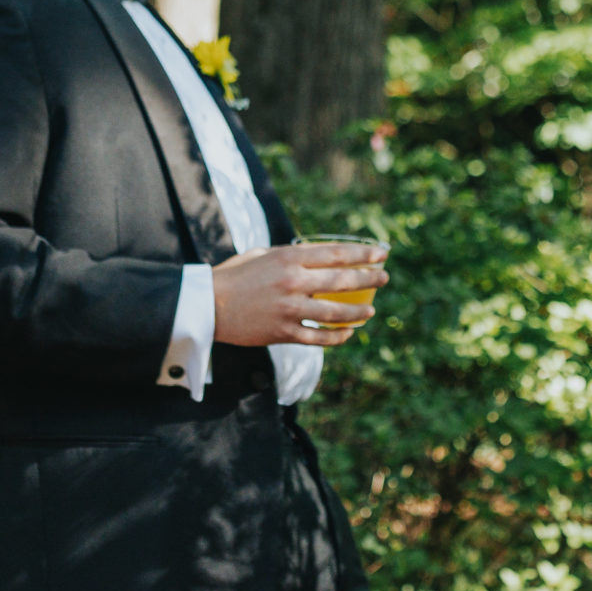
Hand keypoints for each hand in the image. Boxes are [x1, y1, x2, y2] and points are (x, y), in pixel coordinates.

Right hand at [212, 241, 387, 347]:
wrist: (208, 305)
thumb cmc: (234, 276)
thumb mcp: (262, 255)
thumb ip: (290, 256)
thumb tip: (316, 257)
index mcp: (289, 258)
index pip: (336, 253)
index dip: (363, 254)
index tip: (381, 253)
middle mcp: (294, 282)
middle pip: (343, 280)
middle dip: (369, 278)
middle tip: (384, 278)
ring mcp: (290, 309)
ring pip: (337, 312)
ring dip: (359, 312)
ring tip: (370, 311)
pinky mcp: (284, 332)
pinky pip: (319, 337)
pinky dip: (338, 336)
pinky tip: (348, 333)